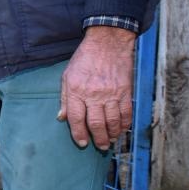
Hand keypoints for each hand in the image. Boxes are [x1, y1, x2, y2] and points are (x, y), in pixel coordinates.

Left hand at [58, 26, 136, 148]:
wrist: (108, 43)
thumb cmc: (85, 58)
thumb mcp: (67, 76)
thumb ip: (65, 98)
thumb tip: (62, 117)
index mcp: (77, 90)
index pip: (77, 118)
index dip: (78, 133)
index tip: (82, 143)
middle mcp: (94, 94)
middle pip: (96, 123)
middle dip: (98, 138)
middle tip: (100, 146)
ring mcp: (111, 93)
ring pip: (112, 121)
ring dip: (112, 134)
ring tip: (110, 140)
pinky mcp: (125, 91)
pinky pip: (126, 112)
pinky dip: (125, 124)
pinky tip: (122, 129)